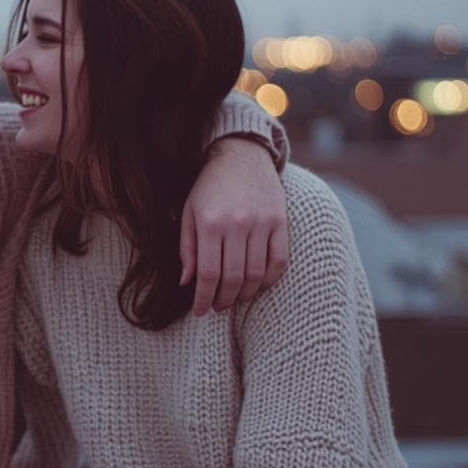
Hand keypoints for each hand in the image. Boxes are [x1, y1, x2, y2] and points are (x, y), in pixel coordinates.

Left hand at [179, 137, 288, 314]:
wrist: (241, 156)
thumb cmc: (209, 187)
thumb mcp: (189, 213)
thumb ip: (187, 248)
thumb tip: (187, 282)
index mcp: (210, 223)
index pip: (208, 273)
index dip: (204, 298)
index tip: (200, 311)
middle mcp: (237, 224)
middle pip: (234, 278)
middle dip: (224, 299)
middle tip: (217, 306)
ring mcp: (261, 223)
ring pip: (256, 274)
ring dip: (245, 294)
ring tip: (235, 298)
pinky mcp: (280, 222)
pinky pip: (278, 261)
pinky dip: (269, 280)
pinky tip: (258, 285)